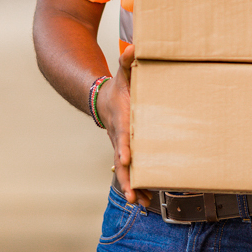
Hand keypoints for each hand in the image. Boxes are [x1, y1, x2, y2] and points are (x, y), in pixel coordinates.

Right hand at [97, 44, 150, 207]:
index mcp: (121, 119)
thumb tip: (134, 47)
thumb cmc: (120, 85)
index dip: (123, 146)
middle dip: (126, 178)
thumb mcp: (124, 72)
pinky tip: (147, 200)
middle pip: (120, 162)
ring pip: (124, 172)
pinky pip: (131, 172)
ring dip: (133, 187)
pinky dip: (137, 185)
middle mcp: (119, 137)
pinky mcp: (127, 153)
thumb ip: (128, 60)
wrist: (104, 99)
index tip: (125, 158)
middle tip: (133, 194)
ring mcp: (121, 147)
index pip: (121, 135)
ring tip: (142, 204)